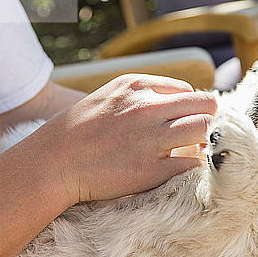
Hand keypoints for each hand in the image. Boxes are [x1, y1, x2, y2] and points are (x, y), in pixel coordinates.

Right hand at [14, 74, 216, 202]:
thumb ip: (142, 97)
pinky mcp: (152, 169)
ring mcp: (151, 139)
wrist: (51, 164)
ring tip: (190, 152)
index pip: (188, 91)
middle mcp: (147, 107)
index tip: (180, 123)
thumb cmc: (78, 132)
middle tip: (196, 137)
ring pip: (204, 130)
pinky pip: (193, 164)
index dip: (188, 110)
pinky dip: (194, 167)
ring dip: (203, 142)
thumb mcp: (109, 97)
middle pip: (205, 105)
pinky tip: (181, 169)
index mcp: (137, 86)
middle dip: (206, 121)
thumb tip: (177, 106)